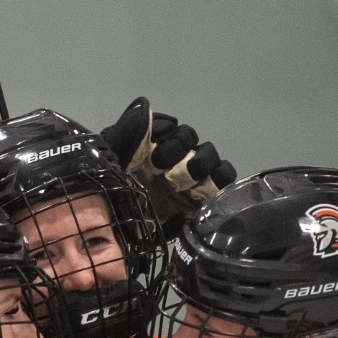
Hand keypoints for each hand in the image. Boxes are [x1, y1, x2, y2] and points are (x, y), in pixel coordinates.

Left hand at [98, 98, 236, 216]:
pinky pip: (224, 176)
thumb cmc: (112, 193)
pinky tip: (202, 191)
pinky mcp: (204, 195)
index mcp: (149, 143)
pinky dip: (219, 178)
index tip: (151, 156)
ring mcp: (190, 175)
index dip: (163, 135)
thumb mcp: (113, 162)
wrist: (119, 231)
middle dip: (178, 152)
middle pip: (189, 137)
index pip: (168, 125)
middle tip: (164, 174)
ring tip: (183, 184)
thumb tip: (144, 107)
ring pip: (208, 154)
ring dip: (199, 165)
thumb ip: (126, 133)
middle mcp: (172, 155)